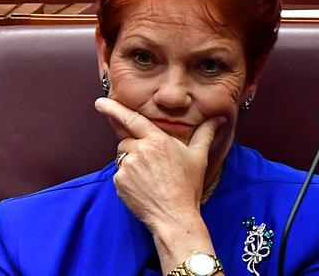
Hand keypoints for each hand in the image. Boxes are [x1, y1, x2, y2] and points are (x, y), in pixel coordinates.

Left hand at [94, 97, 223, 230]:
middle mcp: (140, 150)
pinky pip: (119, 175)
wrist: (175, 216)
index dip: (114, 108)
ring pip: (122, 158)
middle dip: (134, 148)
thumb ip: (205, 133)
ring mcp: (128, 167)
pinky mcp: (120, 182)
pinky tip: (142, 188)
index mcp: (157, 140)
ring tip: (149, 178)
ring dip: (131, 163)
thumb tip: (218, 119)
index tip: (100, 102)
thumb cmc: (187, 186)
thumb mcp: (199, 157)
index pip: (132, 119)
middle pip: (126, 141)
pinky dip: (127, 180)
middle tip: (151, 166)